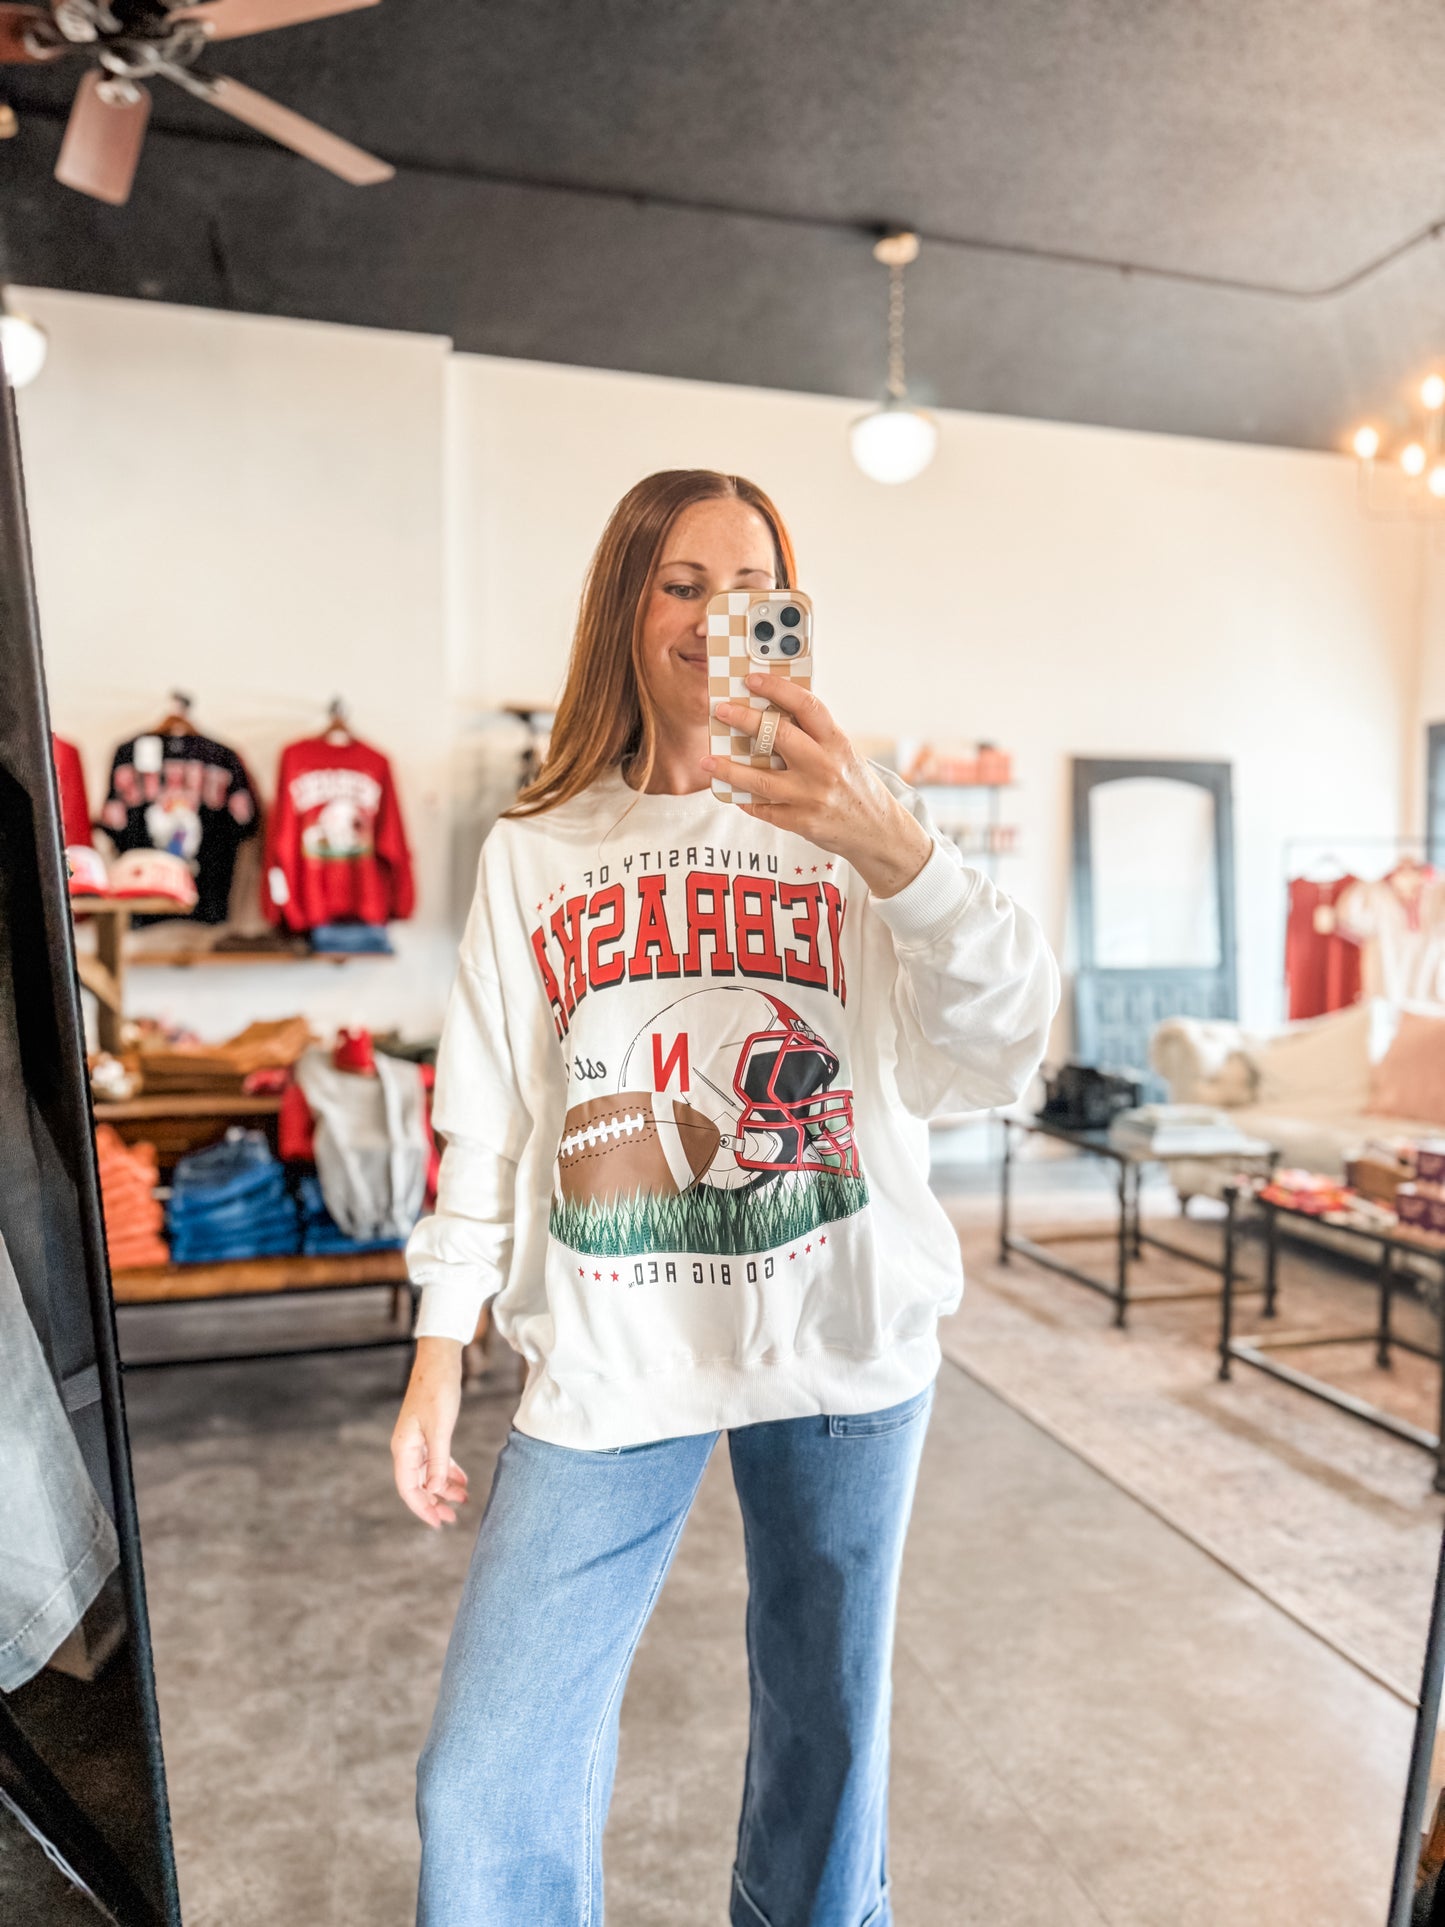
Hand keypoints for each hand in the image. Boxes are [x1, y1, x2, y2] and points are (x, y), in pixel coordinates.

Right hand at [391, 1337, 469, 1529]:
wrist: (439, 1360)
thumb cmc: (437, 1391)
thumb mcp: (440, 1428)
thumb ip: (438, 1461)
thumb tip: (436, 1490)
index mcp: (404, 1449)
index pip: (409, 1488)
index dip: (423, 1508)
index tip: (439, 1523)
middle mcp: (407, 1447)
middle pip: (418, 1484)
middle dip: (434, 1503)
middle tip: (452, 1518)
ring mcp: (417, 1440)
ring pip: (428, 1473)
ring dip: (444, 1488)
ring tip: (463, 1500)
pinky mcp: (428, 1432)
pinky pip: (436, 1460)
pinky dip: (448, 1471)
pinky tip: (462, 1480)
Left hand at [703, 671, 932, 897]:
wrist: (877, 830)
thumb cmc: (855, 785)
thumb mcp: (843, 753)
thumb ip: (813, 736)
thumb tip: (770, 715)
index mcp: (837, 742)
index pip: (806, 705)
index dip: (777, 688)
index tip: (751, 679)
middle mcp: (824, 767)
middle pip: (778, 736)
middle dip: (745, 720)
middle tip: (721, 711)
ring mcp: (812, 796)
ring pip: (760, 780)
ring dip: (729, 769)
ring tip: (707, 761)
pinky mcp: (802, 822)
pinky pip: (764, 810)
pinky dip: (746, 800)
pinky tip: (732, 793)